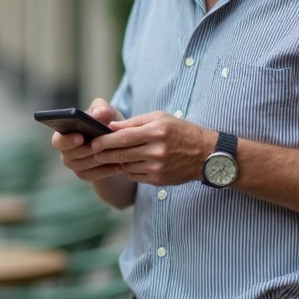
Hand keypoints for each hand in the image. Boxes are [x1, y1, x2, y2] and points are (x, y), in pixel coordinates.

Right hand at [51, 98, 124, 181]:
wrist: (116, 141)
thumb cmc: (106, 122)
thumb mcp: (106, 112)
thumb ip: (101, 108)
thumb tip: (99, 113)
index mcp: (64, 134)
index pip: (58, 140)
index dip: (67, 140)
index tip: (80, 137)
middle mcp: (66, 151)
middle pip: (71, 155)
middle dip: (86, 150)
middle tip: (100, 146)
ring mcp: (76, 165)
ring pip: (84, 166)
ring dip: (99, 160)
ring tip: (113, 154)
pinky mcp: (87, 175)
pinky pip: (95, 176)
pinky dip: (107, 170)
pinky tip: (120, 165)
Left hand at [90, 111, 217, 185]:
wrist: (205, 154)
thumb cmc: (180, 131)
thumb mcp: (161, 118)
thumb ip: (135, 122)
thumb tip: (111, 127)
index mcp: (156, 132)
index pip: (123, 137)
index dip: (105, 140)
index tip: (93, 141)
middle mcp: (156, 151)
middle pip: (121, 154)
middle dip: (104, 153)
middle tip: (92, 151)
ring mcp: (157, 167)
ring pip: (126, 166)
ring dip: (117, 161)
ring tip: (112, 155)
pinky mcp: (158, 180)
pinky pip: (135, 176)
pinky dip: (129, 169)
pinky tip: (132, 163)